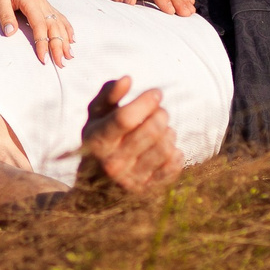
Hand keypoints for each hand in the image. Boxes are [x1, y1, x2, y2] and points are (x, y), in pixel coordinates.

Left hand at [0, 0, 74, 65]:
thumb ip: (5, 15)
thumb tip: (9, 33)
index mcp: (30, 0)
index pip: (39, 25)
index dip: (42, 43)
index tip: (43, 59)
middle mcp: (41, 2)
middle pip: (53, 27)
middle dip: (58, 46)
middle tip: (61, 64)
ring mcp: (44, 3)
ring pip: (59, 23)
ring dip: (65, 40)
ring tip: (70, 56)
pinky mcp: (44, 4)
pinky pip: (59, 17)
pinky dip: (67, 28)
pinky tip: (72, 39)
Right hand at [71, 76, 180, 198]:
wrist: (94, 188)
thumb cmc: (99, 141)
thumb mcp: (96, 117)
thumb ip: (108, 95)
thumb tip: (127, 78)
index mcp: (98, 140)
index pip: (126, 118)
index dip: (146, 101)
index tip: (156, 93)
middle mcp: (113, 163)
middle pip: (151, 130)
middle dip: (161, 114)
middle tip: (160, 112)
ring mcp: (131, 180)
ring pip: (165, 147)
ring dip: (169, 133)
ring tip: (164, 131)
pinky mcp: (147, 191)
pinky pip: (173, 167)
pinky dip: (176, 154)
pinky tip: (168, 149)